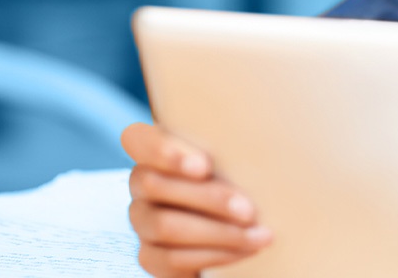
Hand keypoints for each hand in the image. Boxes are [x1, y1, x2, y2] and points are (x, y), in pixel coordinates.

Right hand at [121, 122, 272, 276]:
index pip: (136, 138)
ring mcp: (143, 221)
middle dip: (207, 198)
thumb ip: (232, 149)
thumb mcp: (237, 160)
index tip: (205, 166)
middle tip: (248, 210)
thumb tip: (261, 137)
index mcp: (157, 151)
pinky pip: (172, 259)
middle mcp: (142, 184)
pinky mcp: (151, 256)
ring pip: (163, 225)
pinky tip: (246, 250)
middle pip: (154, 185)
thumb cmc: (241, 179)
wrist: (240, 225)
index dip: (163, 150)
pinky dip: (215, 254)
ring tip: (258, 235)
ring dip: (217, 232)